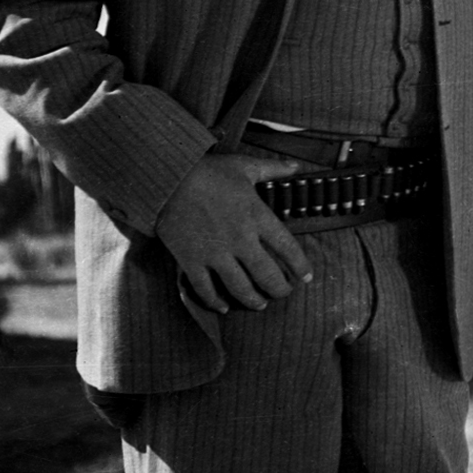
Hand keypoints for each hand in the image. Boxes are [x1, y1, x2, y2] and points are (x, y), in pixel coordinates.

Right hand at [155, 153, 309, 313]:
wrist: (167, 178)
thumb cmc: (207, 171)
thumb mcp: (244, 166)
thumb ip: (273, 169)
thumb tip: (297, 165)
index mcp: (257, 217)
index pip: (288, 249)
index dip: (300, 266)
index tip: (306, 277)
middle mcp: (240, 240)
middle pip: (267, 275)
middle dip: (279, 289)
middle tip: (283, 293)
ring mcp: (215, 253)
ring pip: (240, 288)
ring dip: (253, 301)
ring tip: (261, 305)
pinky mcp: (191, 260)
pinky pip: (205, 288)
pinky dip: (215, 301)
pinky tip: (223, 307)